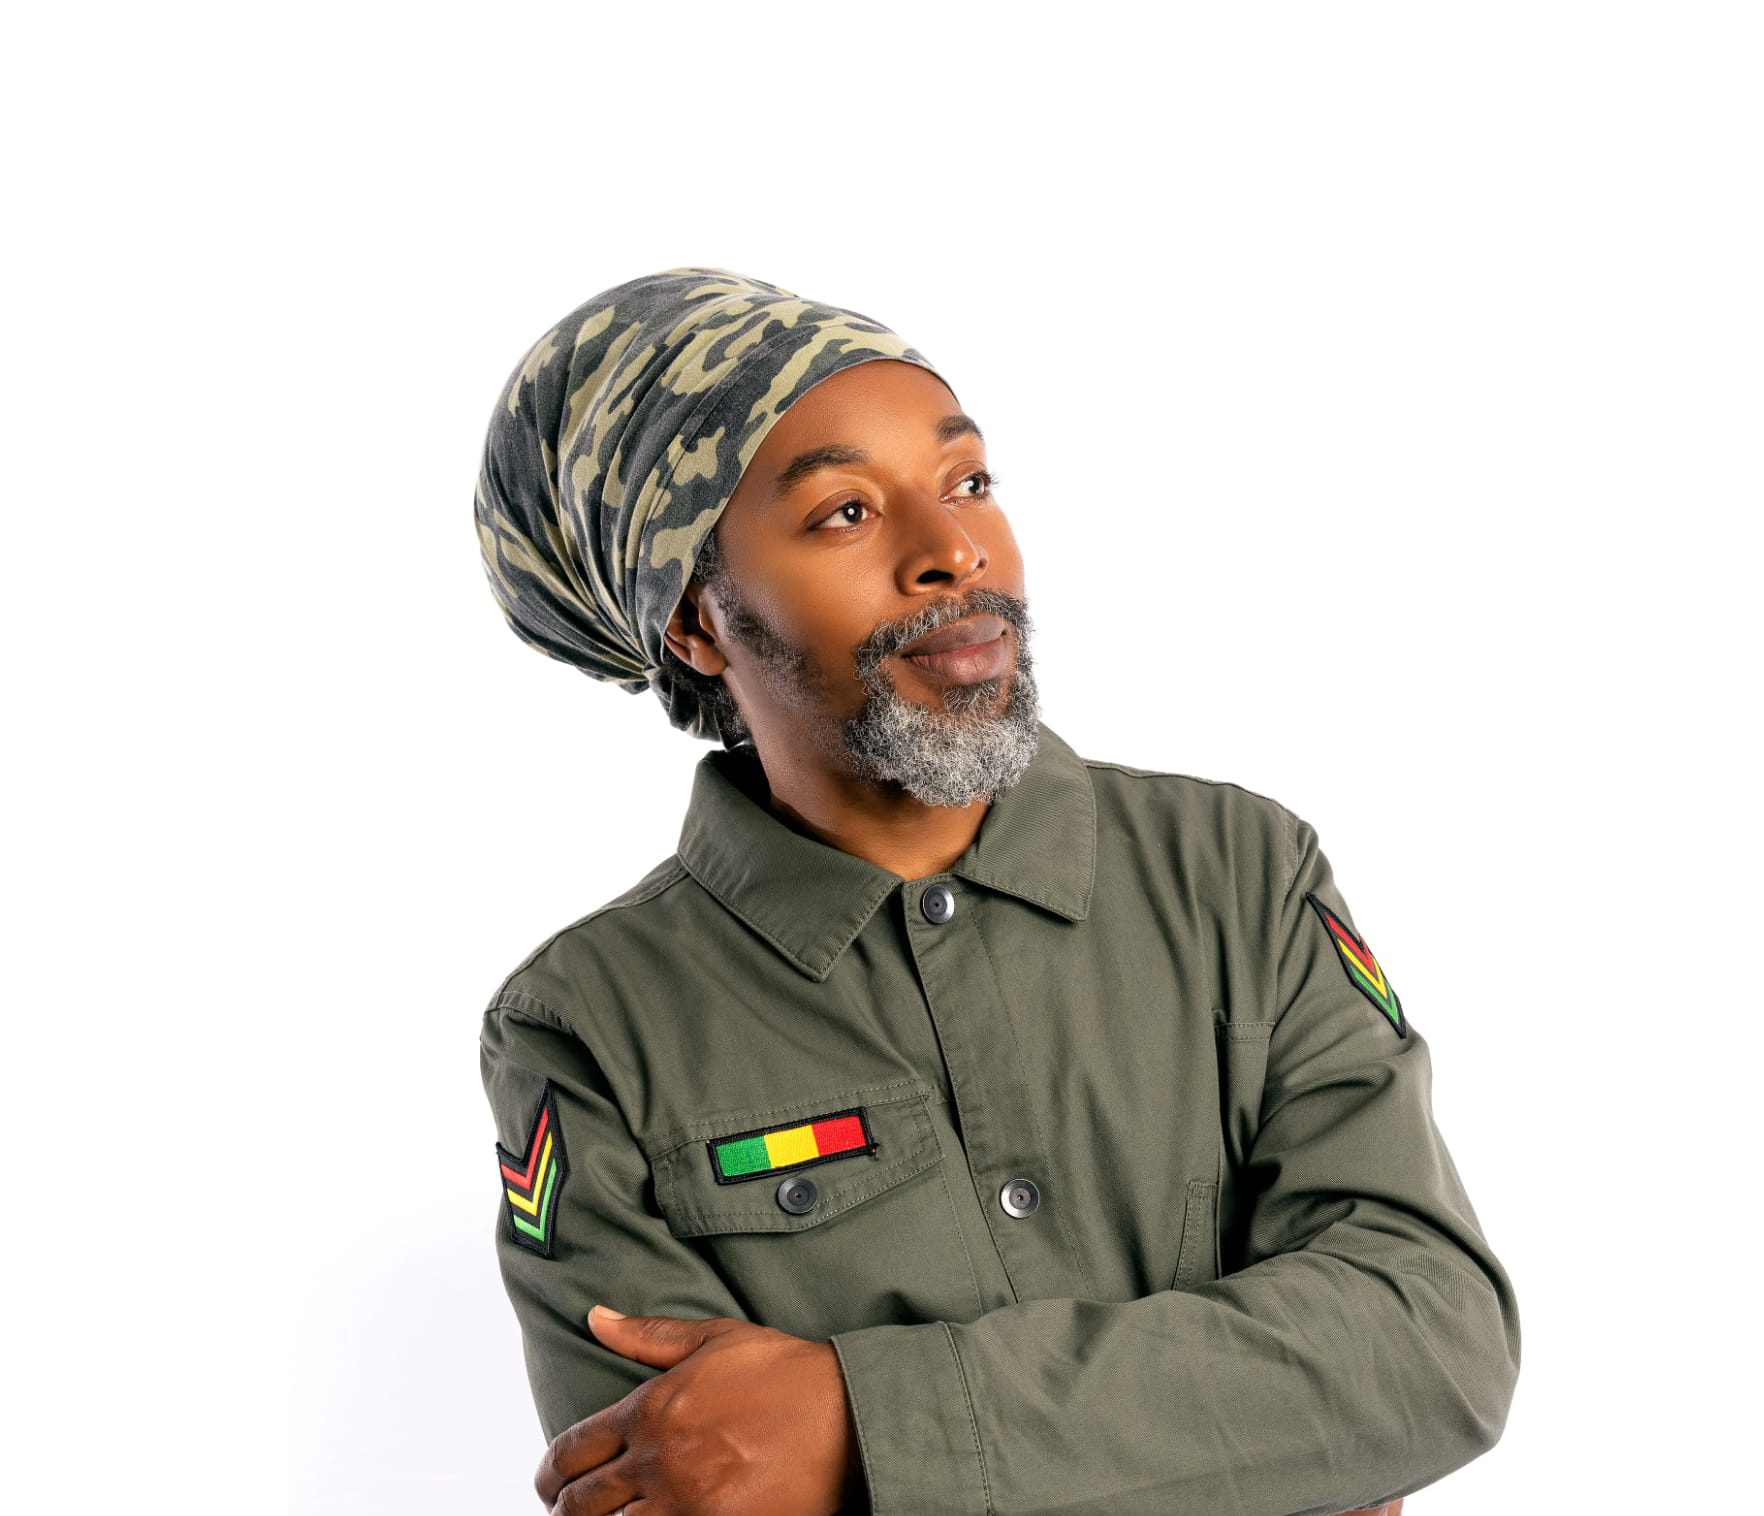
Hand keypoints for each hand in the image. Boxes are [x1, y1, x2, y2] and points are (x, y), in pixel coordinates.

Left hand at [534, 1306, 861, 1515]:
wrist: (847, 1417)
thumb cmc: (784, 1372)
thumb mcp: (715, 1339)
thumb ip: (647, 1334)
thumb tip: (594, 1317)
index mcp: (651, 1408)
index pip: (571, 1450)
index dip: (550, 1472)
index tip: (551, 1481)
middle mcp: (658, 1460)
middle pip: (579, 1503)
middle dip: (565, 1509)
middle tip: (569, 1510)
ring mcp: (685, 1504)